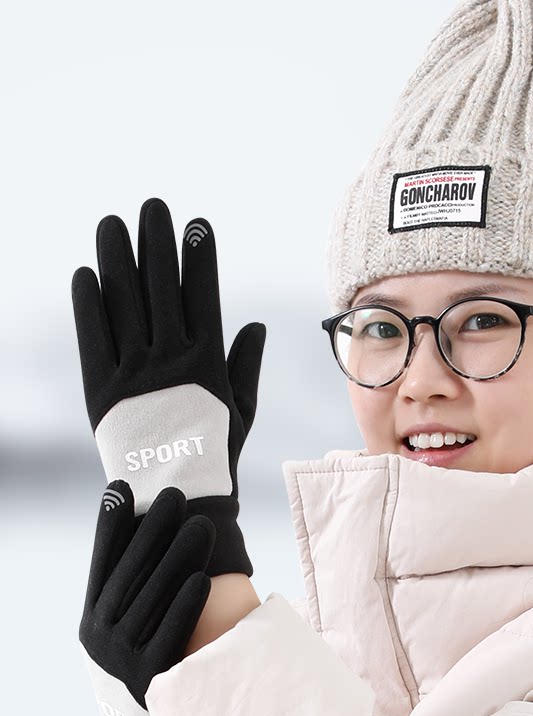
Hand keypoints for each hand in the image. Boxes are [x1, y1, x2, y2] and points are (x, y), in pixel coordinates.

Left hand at [71, 196, 265, 577]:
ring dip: (116, 258)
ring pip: (123, 303)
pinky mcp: (102, 394)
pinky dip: (88, 305)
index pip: (202, 296)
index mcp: (207, 364)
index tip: (198, 223)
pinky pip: (93, 338)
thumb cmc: (215, 456)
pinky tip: (86, 275)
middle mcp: (170, 364)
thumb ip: (245, 365)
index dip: (200, 257)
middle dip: (156, 242)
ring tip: (112, 225)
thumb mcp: (241, 411)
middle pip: (159, 287)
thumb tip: (254, 324)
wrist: (177, 500)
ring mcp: (134, 377)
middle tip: (152, 207)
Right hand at [79, 478, 215, 715]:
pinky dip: (184, 607)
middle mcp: (99, 639)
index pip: (100, 564)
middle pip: (128, 576)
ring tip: (202, 525)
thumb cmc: (148, 668)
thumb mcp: (131, 630)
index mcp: (91, 621)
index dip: (110, 526)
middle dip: (152, 532)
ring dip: (176, 560)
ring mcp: (121, 661)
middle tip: (177, 495)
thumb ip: (134, 589)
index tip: (123, 486)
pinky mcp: (149, 681)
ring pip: (150, 601)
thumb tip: (140, 534)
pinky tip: (201, 580)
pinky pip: (168, 637)